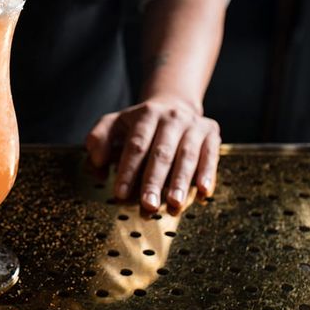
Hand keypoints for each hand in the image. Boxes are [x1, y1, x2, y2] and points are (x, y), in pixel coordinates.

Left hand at [85, 96, 219, 210]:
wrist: (174, 104)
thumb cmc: (139, 124)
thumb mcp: (115, 123)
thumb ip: (99, 139)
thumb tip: (98, 162)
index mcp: (145, 115)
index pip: (136, 145)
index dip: (128, 170)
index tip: (121, 194)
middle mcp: (171, 118)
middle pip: (161, 153)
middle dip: (154, 181)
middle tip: (148, 205)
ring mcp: (193, 125)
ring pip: (187, 156)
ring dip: (180, 182)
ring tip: (174, 204)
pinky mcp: (211, 133)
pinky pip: (210, 155)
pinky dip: (207, 173)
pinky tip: (203, 191)